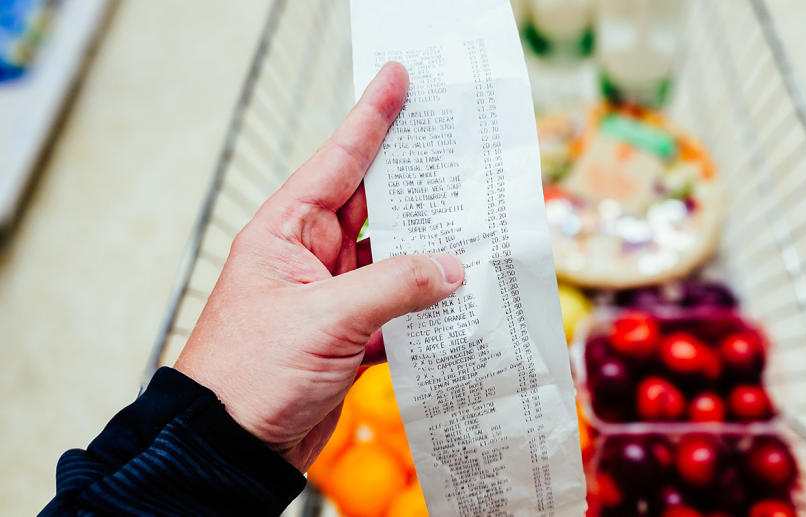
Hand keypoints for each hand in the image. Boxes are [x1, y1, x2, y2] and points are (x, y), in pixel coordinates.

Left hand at [174, 62, 463, 471]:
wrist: (229, 448)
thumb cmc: (249, 374)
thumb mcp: (324, 319)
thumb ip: (394, 287)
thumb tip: (453, 268)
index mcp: (286, 234)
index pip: (337, 163)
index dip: (371, 118)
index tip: (398, 79)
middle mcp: (310, 259)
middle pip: (374, 209)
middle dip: (416, 187)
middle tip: (461, 155)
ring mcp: (331, 299)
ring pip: (392, 264)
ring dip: (430, 258)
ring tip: (476, 233)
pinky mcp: (347, 338)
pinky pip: (397, 313)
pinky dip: (426, 312)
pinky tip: (457, 305)